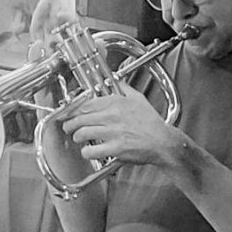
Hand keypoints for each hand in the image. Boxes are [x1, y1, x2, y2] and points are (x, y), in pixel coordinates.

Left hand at [60, 83, 174, 165]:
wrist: (162, 142)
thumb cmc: (152, 123)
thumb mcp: (138, 99)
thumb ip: (124, 88)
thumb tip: (115, 79)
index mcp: (116, 102)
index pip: (85, 104)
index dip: (73, 110)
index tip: (69, 113)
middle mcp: (112, 116)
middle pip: (80, 118)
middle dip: (70, 124)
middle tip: (69, 128)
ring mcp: (113, 133)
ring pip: (82, 133)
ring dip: (77, 137)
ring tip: (78, 139)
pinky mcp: (115, 149)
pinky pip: (92, 150)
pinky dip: (86, 152)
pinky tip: (88, 151)